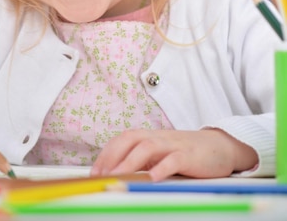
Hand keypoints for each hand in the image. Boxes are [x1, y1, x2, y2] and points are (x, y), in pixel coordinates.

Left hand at [90, 129, 257, 180]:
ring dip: (130, 163)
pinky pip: (173, 160)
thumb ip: (140, 161)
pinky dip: (161, 168)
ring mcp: (172, 145)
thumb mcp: (159, 155)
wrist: (220, 146)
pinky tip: (152, 179)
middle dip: (112, 157)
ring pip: (147, 148)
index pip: (120, 141)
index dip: (106, 155)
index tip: (94, 172)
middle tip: (100, 175)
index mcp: (147, 136)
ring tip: (118, 176)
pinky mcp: (189, 155)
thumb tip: (115, 174)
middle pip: (129, 140)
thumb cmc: (184, 152)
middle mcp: (157, 137)